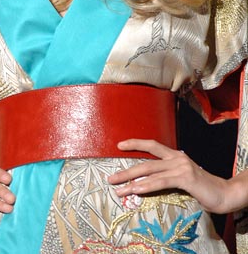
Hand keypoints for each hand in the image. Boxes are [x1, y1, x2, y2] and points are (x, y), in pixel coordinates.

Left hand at [108, 139, 242, 213]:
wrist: (225, 194)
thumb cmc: (203, 189)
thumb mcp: (182, 179)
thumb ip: (168, 177)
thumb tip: (149, 182)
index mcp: (175, 156)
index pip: (152, 145)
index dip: (135, 143)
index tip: (119, 145)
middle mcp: (176, 158)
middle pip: (146, 161)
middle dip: (126, 170)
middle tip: (111, 178)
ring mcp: (181, 166)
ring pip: (150, 172)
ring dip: (131, 181)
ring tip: (118, 189)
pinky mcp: (185, 178)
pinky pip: (161, 182)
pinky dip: (146, 186)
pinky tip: (136, 190)